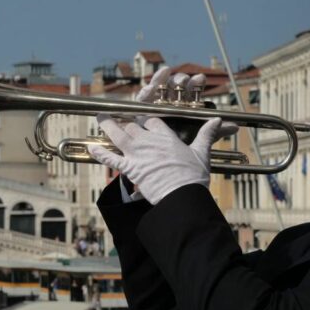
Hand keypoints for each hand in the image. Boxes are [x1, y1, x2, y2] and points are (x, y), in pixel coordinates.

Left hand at [88, 115, 223, 204]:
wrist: (182, 196)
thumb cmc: (193, 176)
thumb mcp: (202, 153)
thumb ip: (207, 135)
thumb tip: (218, 120)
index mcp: (166, 136)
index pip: (152, 120)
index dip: (145, 117)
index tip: (140, 116)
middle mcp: (149, 141)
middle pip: (132, 124)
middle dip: (124, 118)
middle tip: (116, 113)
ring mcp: (138, 154)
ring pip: (118, 134)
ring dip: (107, 124)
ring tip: (99, 117)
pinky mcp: (130, 169)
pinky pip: (111, 159)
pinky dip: (100, 153)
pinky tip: (92, 147)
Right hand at [136, 69, 237, 138]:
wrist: (162, 160)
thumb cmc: (180, 147)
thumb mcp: (198, 139)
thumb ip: (214, 132)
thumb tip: (235, 127)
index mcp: (185, 106)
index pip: (191, 91)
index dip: (196, 84)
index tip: (201, 78)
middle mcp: (171, 102)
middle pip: (176, 87)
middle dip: (180, 81)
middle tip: (185, 79)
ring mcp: (156, 104)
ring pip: (160, 89)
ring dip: (163, 80)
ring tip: (167, 73)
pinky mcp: (142, 110)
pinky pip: (143, 99)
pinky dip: (146, 91)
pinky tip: (150, 87)